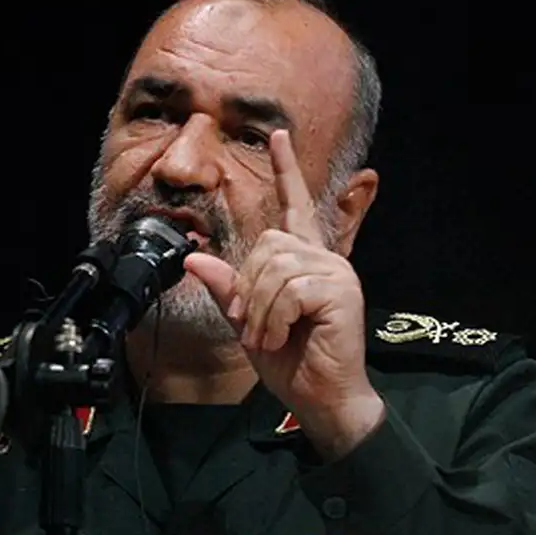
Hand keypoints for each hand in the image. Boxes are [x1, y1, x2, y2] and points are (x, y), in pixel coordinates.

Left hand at [184, 130, 384, 458]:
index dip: (286, 171)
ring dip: (260, 310)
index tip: (280, 136)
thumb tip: (194, 258)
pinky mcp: (341, 290)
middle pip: (266, 244)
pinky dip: (275, 317)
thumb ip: (227, 290)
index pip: (294, 206)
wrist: (322, 398)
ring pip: (273, 267)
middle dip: (249, 289)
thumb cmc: (291, 362)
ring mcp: (335, 272)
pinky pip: (288, 288)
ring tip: (271, 336)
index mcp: (304, 261)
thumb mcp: (248, 323)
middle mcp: (323, 258)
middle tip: (258, 326)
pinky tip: (285, 336)